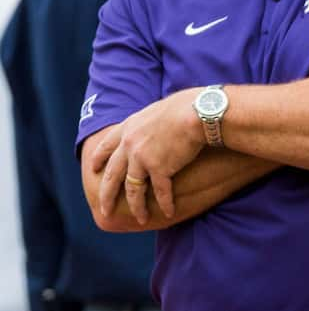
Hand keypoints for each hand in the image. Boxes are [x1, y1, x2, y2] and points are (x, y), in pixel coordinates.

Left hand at [91, 88, 203, 224]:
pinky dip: (165, 204)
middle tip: (105, 209)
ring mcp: (142, 158)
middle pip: (112, 175)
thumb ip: (149, 122)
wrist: (197, 112)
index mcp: (128, 128)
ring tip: (140, 219)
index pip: (106, 146)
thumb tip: (155, 125)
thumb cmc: (186, 106)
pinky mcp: (160, 169)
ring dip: (137, 206)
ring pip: (133, 190)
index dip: (99, 159)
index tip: (94, 170)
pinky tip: (168, 213)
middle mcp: (130, 145)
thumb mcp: (158, 110)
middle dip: (107, 195)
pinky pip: (160, 192)